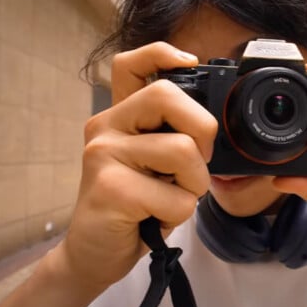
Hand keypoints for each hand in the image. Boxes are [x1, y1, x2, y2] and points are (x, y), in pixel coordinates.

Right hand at [57, 42, 216, 290]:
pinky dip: (179, 213)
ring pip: (182, 150)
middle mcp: (106, 127)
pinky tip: (155, 218)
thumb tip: (213, 124)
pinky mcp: (111, 189)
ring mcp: (104, 155)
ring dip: (194, 185)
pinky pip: (176, 196)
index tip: (190, 61)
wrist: (94, 254)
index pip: (131, 64)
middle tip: (192, 165)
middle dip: (202, 131)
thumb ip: (170, 137)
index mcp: (119, 117)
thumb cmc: (133, 208)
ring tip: (170, 199)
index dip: (162, 52)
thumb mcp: (153, 164)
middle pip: (169, 96)